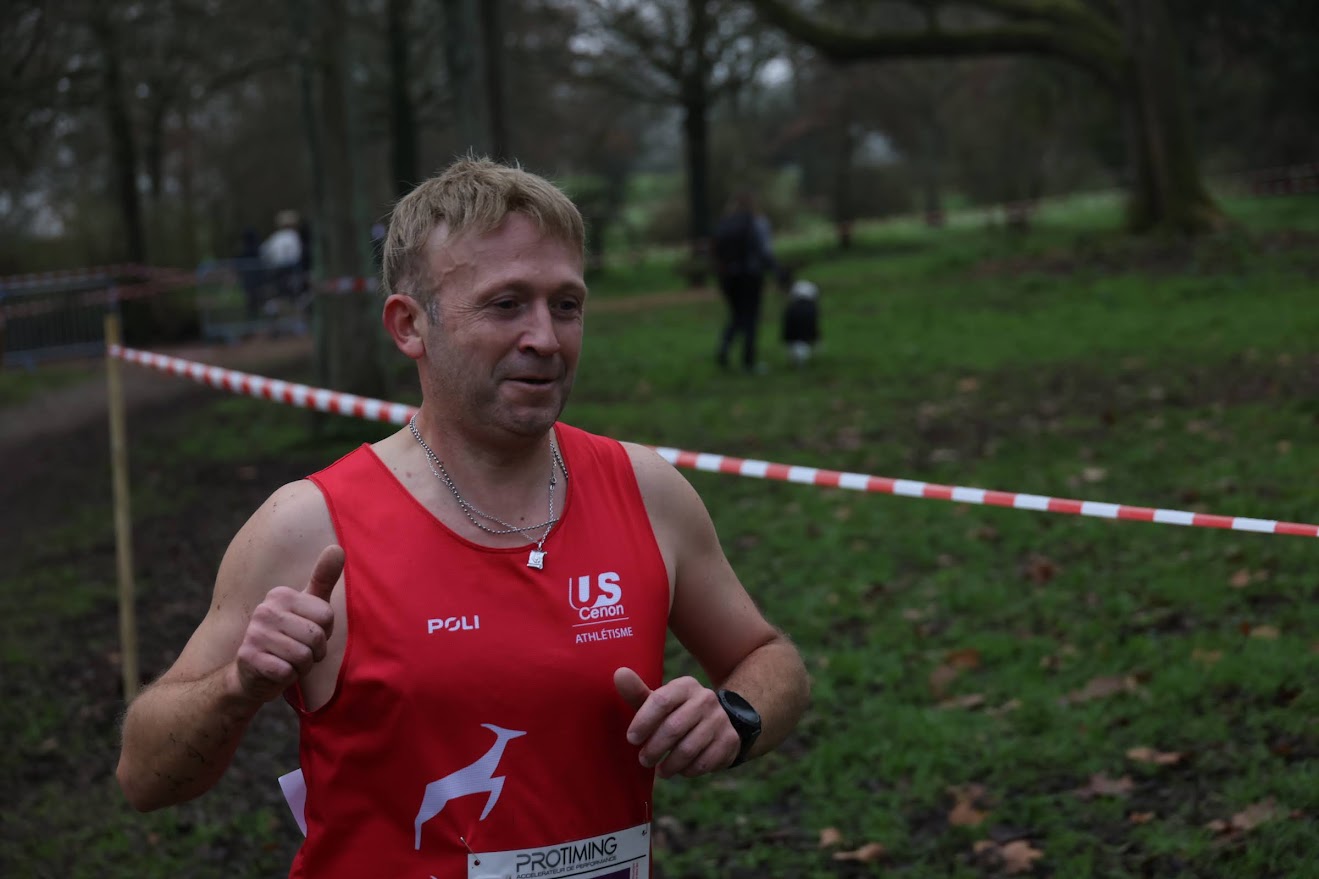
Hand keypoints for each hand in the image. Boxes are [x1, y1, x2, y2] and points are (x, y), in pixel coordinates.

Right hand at [232, 545, 342, 702]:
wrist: (251, 674)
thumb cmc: (287, 638)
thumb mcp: (307, 608)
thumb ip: (323, 578)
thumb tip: (337, 547)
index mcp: (280, 595)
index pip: (327, 616)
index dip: (324, 632)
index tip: (307, 634)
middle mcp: (264, 610)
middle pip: (317, 636)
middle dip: (315, 652)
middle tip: (299, 652)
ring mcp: (254, 634)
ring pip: (304, 656)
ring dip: (302, 666)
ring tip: (288, 661)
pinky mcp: (249, 658)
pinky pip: (288, 672)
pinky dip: (289, 677)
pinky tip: (277, 672)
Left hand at [614, 667, 739, 777]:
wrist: (719, 722)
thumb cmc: (676, 713)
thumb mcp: (658, 702)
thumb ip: (637, 692)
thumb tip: (619, 673)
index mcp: (685, 686)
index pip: (662, 700)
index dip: (644, 721)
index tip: (631, 739)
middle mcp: (705, 699)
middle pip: (674, 727)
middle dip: (654, 748)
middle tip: (643, 760)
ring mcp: (720, 720)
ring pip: (689, 748)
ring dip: (670, 764)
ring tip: (661, 770)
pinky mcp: (729, 740)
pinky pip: (704, 762)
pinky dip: (688, 770)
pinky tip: (681, 770)